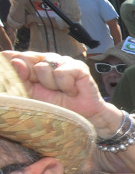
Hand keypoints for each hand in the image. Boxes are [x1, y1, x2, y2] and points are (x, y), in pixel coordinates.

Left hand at [3, 51, 120, 133]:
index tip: (24, 82)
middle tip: (47, 90)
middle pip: (26, 59)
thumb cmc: (57, 106)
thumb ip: (20, 78)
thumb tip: (14, 61)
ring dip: (51, 85)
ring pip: (44, 67)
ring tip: (61, 92)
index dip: (15, 67)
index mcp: (33, 64)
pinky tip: (72, 91)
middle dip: (34, 79)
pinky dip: (66, 87)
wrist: (82, 117)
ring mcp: (63, 61)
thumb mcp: (31, 94)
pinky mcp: (78, 66)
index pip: (16, 56)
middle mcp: (47, 59)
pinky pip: (62, 73)